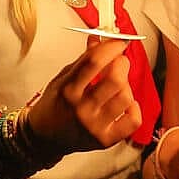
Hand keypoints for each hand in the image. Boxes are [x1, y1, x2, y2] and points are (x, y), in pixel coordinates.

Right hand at [27, 36, 141, 157]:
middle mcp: (82, 109)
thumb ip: (83, 60)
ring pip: (126, 97)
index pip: (94, 62)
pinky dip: (134, 108)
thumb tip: (99, 38)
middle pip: (115, 79)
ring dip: (126, 85)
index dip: (111, 47)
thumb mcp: (62, 78)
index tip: (118, 43)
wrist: (44, 138)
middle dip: (121, 63)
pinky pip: (133, 120)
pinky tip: (125, 104)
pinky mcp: (105, 139)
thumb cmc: (54, 106)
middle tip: (119, 61)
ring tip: (118, 85)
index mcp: (68, 90)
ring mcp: (94, 126)